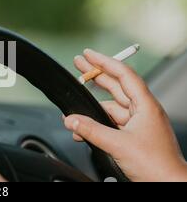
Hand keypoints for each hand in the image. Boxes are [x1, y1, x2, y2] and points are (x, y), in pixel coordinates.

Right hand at [65, 48, 186, 181]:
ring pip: (110, 108)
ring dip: (92, 109)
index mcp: (145, 105)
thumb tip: (72, 120)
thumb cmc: (156, 165)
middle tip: (78, 65)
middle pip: (116, 86)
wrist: (169, 186)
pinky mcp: (132, 136)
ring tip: (73, 112)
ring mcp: (137, 124)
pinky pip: (110, 124)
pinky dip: (96, 125)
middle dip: (95, 76)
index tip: (88, 55)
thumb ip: (92, 130)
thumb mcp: (118, 144)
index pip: (123, 74)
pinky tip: (83, 131)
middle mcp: (142, 111)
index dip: (104, 62)